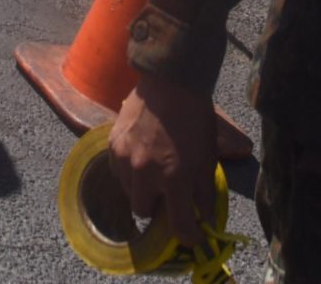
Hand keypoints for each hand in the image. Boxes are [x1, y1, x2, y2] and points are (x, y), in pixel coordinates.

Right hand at [108, 74, 255, 241]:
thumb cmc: (195, 121)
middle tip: (168, 196)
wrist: (170, 84)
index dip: (188, 236)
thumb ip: (205, 194)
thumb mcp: (208, 159)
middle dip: (157, 209)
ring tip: (153, 173)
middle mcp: (146, 173)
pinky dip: (129, 172)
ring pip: (128, 192)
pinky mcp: (113, 145)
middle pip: (144, 213)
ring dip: (141, 190)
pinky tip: (140, 158)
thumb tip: (206, 219)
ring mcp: (126, 159)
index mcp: (175, 178)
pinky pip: (118, 172)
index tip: (192, 236)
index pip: (179, 225)